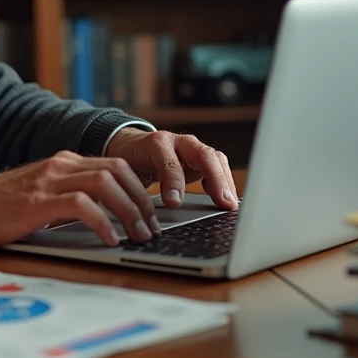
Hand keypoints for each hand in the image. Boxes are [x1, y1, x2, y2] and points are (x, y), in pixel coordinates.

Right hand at [0, 151, 160, 247]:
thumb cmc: (0, 207)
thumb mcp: (42, 196)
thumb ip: (69, 198)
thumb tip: (103, 219)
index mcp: (64, 162)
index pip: (115, 166)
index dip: (139, 188)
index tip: (150, 213)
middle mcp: (60, 165)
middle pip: (117, 171)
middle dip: (142, 200)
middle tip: (151, 228)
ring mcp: (50, 180)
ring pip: (105, 184)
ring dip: (129, 211)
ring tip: (138, 235)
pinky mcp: (39, 200)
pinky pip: (82, 205)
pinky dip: (102, 222)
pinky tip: (109, 239)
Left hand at [104, 128, 238, 210]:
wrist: (134, 148)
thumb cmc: (130, 161)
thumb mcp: (127, 173)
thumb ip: (133, 187)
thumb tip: (137, 214)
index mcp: (156, 143)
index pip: (169, 162)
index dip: (174, 181)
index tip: (174, 202)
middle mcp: (179, 143)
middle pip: (203, 154)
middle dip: (215, 178)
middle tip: (222, 202)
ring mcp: (193, 149)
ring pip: (215, 159)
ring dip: (225, 182)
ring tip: (230, 205)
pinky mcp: (202, 159)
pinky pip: (219, 167)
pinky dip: (225, 183)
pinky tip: (227, 201)